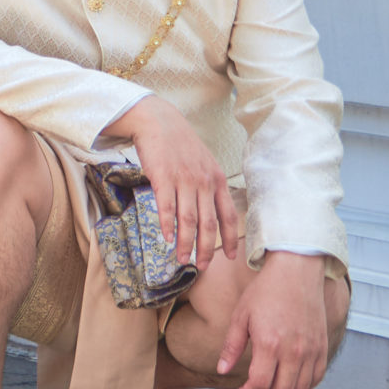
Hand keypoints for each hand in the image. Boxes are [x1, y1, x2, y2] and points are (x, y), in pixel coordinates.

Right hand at [102, 96, 238, 265]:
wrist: (158, 121)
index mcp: (216, 180)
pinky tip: (167, 239)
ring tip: (182, 260)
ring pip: (188, 220)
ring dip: (186, 244)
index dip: (230, 239)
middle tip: (203, 267)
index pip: (228, 216)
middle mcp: (203, 182)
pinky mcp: (163, 178)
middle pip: (208, 223)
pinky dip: (168, 226)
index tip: (231, 257)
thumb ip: (208, 184)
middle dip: (207, 249)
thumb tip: (210, 209)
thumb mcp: (203, 162)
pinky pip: (167, 208)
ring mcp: (184, 180)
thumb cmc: (179, 144)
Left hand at [220, 252, 332, 388]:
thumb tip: (221, 370)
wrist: (296, 273)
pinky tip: (291, 382)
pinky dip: (304, 387)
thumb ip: (232, 346)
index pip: (260, 383)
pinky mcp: (322, 347)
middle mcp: (294, 351)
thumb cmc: (265, 292)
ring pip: (301, 388)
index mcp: (269, 344)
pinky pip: (317, 378)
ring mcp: (311, 351)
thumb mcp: (240, 316)